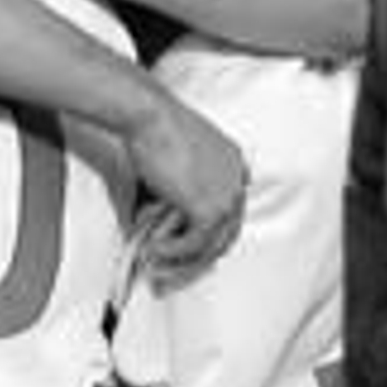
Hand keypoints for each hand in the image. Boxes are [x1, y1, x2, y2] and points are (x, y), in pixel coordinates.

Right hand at [127, 91, 248, 286]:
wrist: (150, 117)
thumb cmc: (154, 127)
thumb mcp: (172, 158)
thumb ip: (173, 190)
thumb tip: (153, 222)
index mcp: (233, 163)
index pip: (230, 210)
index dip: (210, 233)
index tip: (188, 248)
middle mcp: (237, 180)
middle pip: (227, 232)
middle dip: (199, 256)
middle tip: (173, 270)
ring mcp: (227, 195)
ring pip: (213, 244)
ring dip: (183, 260)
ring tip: (159, 265)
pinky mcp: (210, 208)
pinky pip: (195, 243)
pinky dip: (173, 252)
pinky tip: (153, 251)